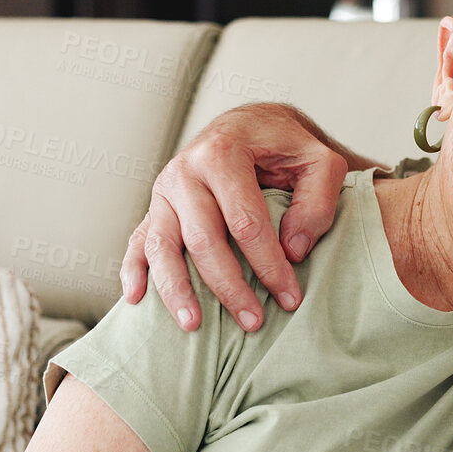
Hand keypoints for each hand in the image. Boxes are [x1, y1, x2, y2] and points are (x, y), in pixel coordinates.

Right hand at [121, 103, 349, 330]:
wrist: (250, 125)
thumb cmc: (286, 147)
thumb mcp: (320, 161)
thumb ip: (316, 202)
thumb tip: (292, 251)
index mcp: (224, 154)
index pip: (246, 221)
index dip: (269, 264)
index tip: (290, 298)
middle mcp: (185, 171)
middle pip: (203, 239)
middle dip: (229, 286)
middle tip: (254, 322)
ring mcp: (164, 191)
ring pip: (162, 246)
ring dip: (176, 289)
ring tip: (193, 325)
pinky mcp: (155, 207)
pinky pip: (138, 240)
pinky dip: (132, 270)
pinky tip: (135, 299)